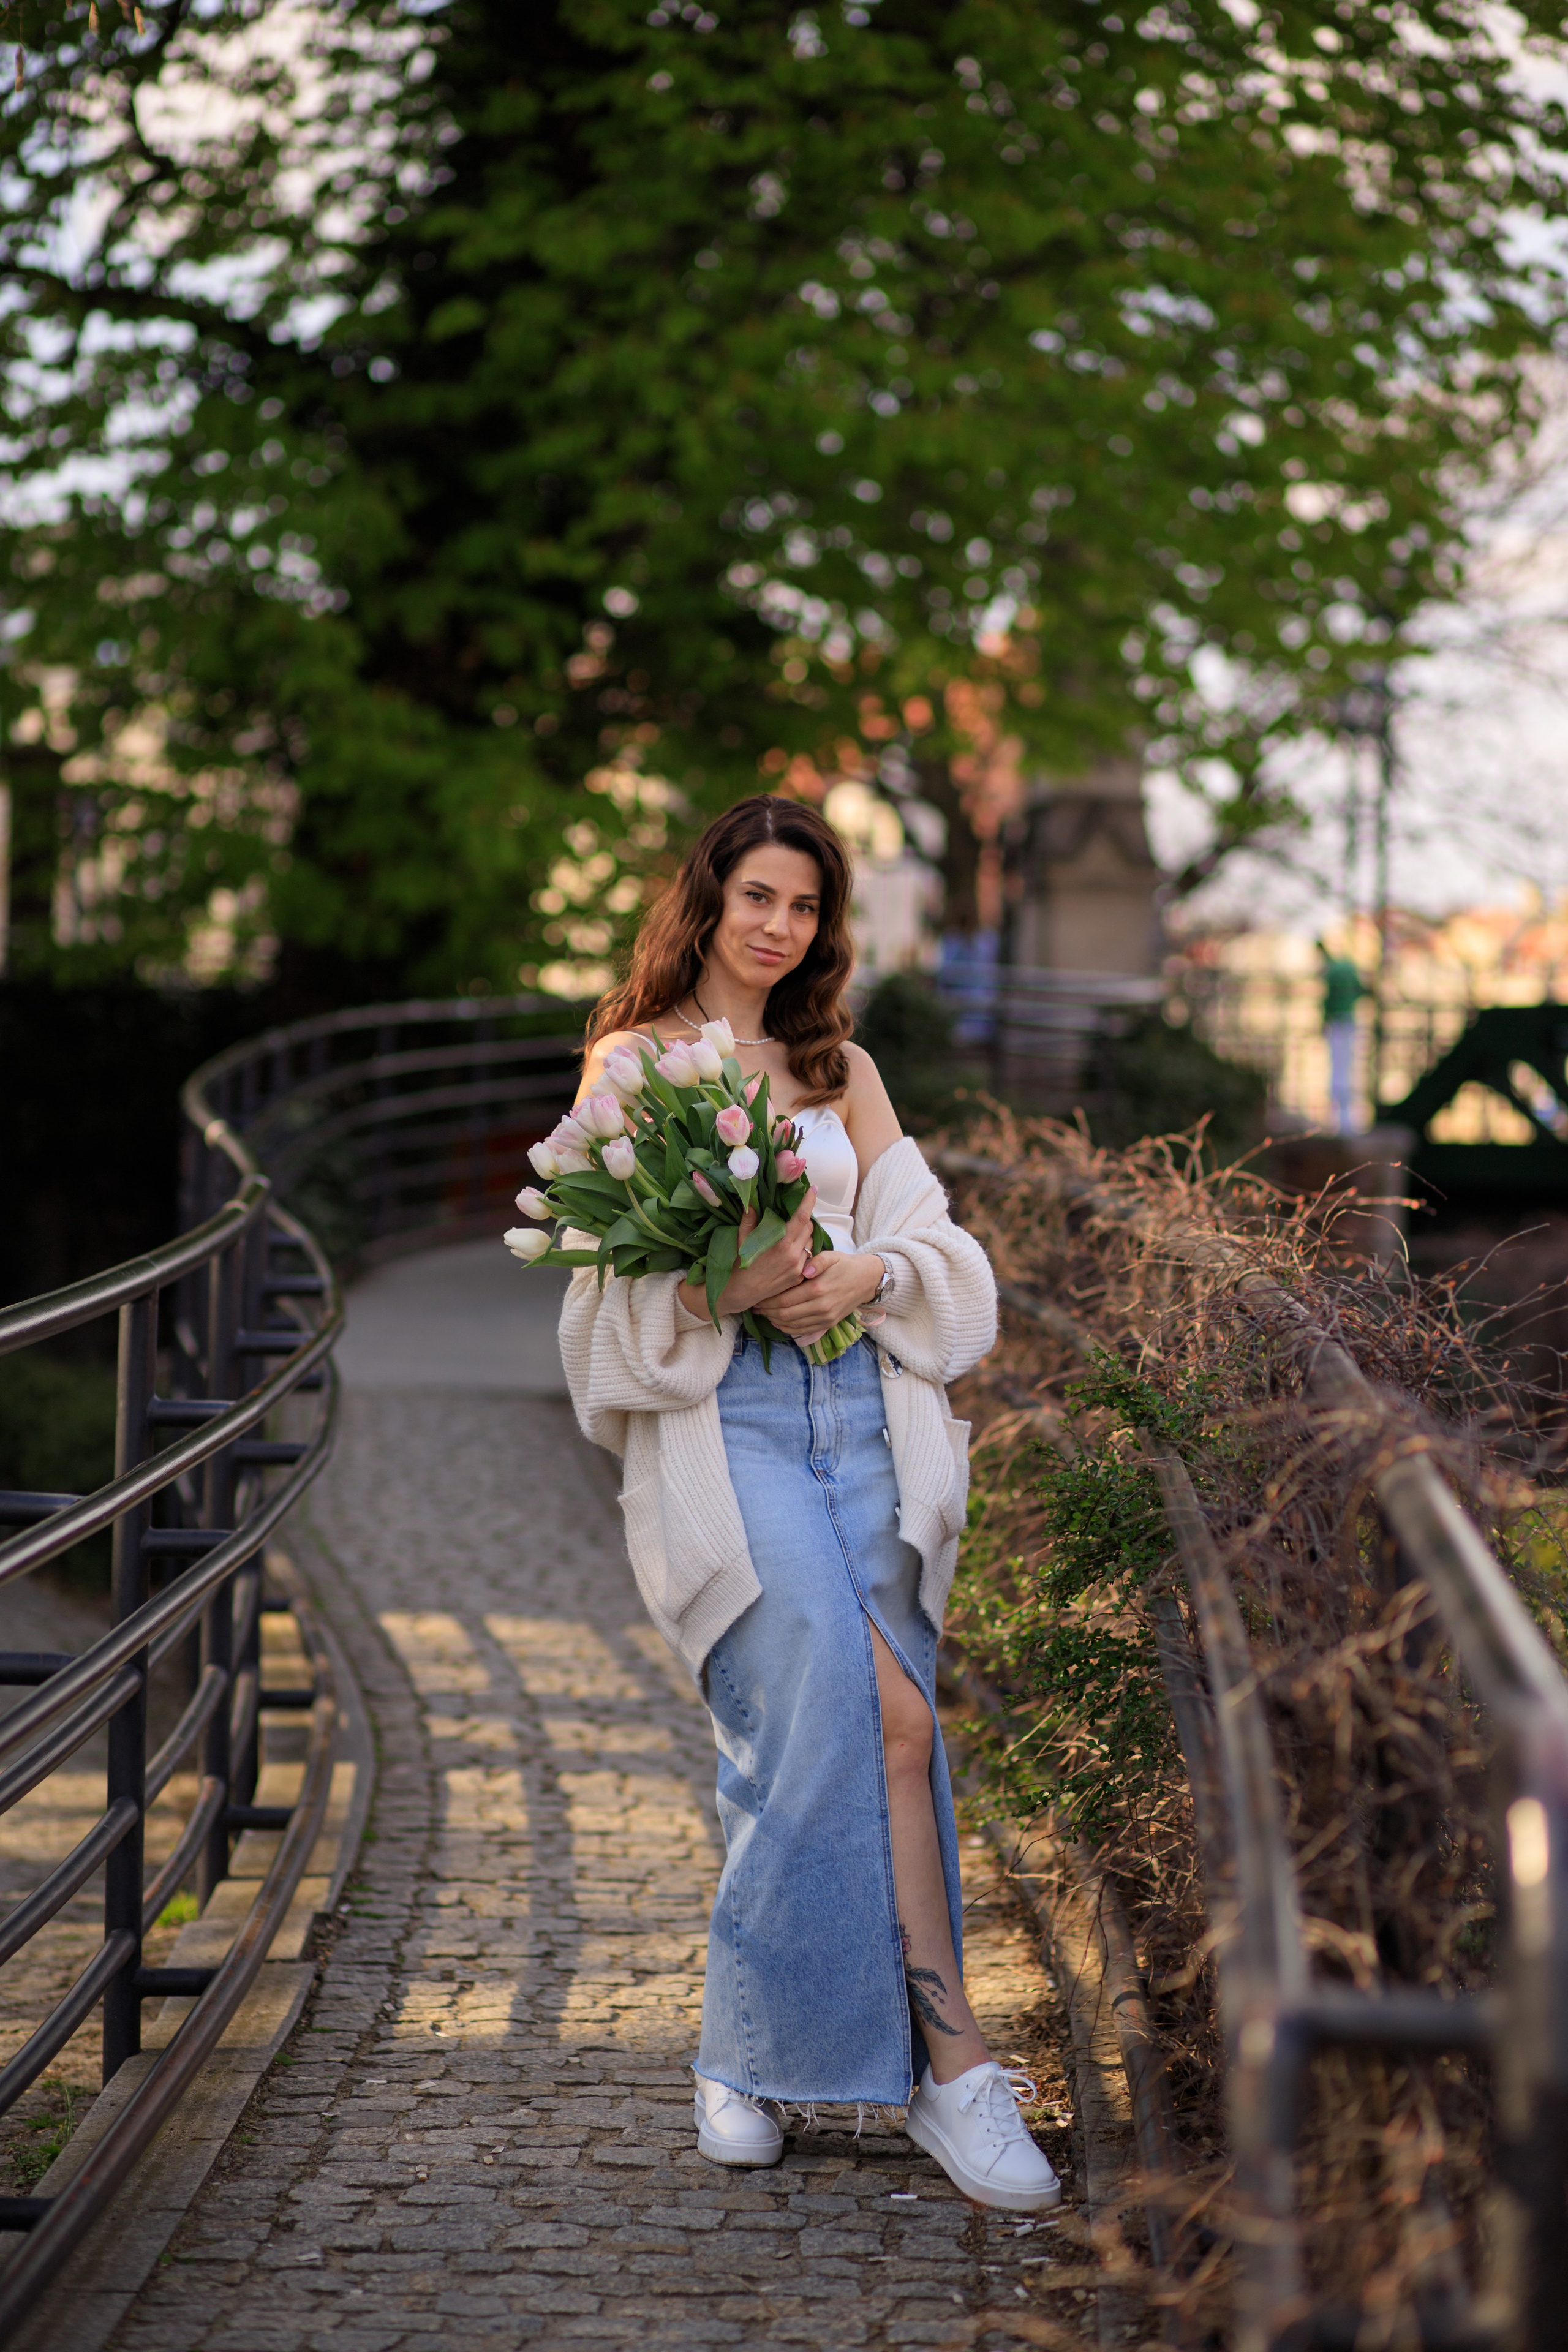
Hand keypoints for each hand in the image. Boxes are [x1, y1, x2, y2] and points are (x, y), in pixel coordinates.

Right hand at [676, 1190, 818, 1322]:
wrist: (742, 1293)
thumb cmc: (740, 1265)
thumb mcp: (742, 1240)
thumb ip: (749, 1219)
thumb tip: (750, 1201)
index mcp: (781, 1244)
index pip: (801, 1217)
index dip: (809, 1201)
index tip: (814, 1189)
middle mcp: (794, 1255)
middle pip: (809, 1227)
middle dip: (804, 1218)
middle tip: (794, 1215)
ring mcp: (799, 1268)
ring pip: (811, 1242)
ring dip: (805, 1234)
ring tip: (791, 1234)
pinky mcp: (799, 1277)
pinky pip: (808, 1256)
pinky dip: (803, 1249)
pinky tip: (792, 1250)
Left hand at [756, 1251, 884, 1346]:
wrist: (866, 1280)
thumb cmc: (844, 1265)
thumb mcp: (831, 1256)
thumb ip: (816, 1261)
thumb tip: (804, 1269)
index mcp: (818, 1288)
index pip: (785, 1299)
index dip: (768, 1301)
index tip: (757, 1297)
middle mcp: (821, 1306)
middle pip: (786, 1314)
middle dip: (767, 1311)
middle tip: (755, 1307)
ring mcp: (825, 1317)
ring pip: (793, 1324)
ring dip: (775, 1321)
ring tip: (763, 1314)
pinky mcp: (829, 1324)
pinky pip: (804, 1331)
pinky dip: (788, 1329)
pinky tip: (778, 1322)